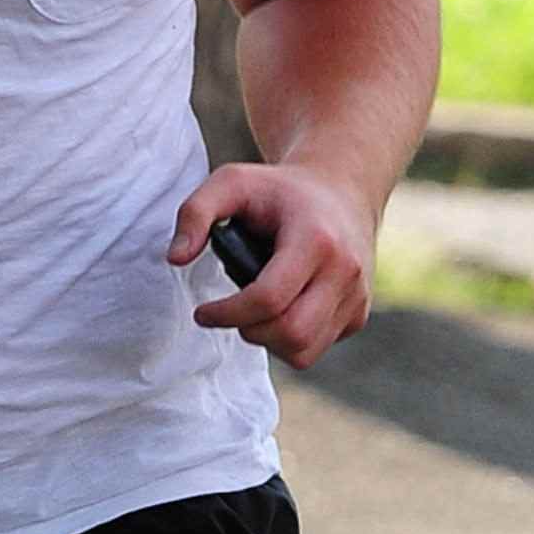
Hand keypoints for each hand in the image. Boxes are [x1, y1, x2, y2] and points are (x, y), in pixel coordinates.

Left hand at [170, 162, 373, 369]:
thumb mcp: (231, 182)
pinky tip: (279, 311)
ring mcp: (357, 296)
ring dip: (268, 341)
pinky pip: (317, 348)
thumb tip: (175, 259)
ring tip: (253, 313)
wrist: (342, 191)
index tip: (203, 313)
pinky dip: (289, 341)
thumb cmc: (279, 190)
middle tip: (230, 314)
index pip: (270, 298)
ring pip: (305, 351)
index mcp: (315, 238)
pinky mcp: (359, 314)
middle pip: (291, 333)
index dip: (228, 314)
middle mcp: (345, 270)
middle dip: (249, 331)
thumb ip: (195, 213)